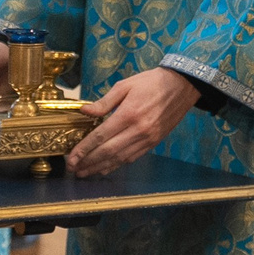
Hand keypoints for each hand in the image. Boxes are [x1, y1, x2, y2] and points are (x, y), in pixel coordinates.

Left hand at [66, 67, 201, 178]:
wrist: (182, 85)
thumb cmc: (151, 82)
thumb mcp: (125, 85)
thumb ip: (104, 102)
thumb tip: (84, 111)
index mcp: (128, 114)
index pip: (100, 136)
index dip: (84, 149)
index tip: (71, 157)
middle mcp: (138, 130)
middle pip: (108, 151)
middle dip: (88, 162)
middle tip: (73, 168)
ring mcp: (147, 138)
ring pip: (120, 158)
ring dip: (100, 167)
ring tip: (84, 172)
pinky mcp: (154, 142)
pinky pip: (132, 158)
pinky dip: (117, 165)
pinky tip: (105, 168)